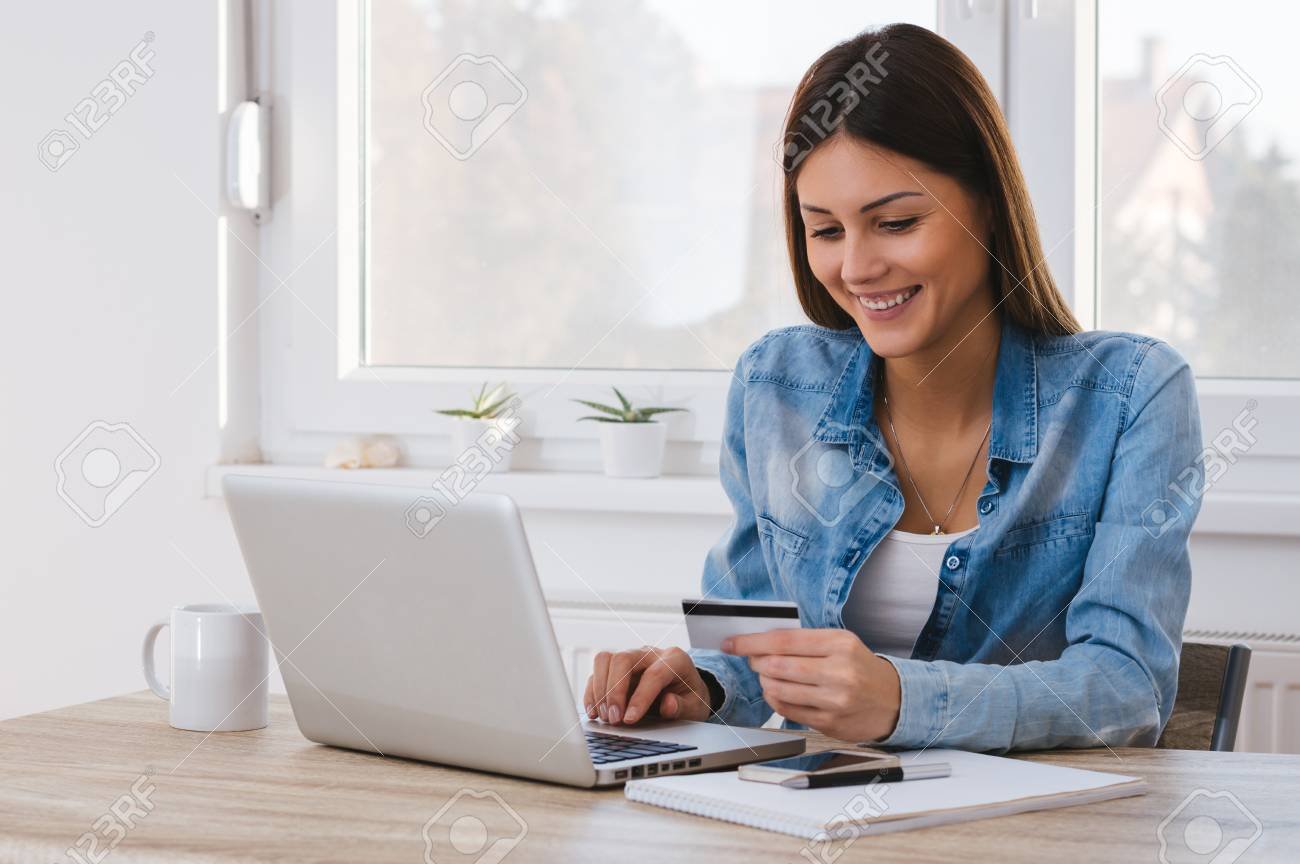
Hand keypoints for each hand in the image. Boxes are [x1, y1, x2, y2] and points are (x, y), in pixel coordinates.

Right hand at [584, 646, 712, 725]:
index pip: (653, 674)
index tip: (630, 719)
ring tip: (604, 717)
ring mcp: (632, 657)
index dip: (640, 697)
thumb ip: (682, 706)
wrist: (684, 691)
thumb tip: (668, 705)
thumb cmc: (689, 698)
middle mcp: (650, 653)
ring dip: (600, 690)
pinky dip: (592, 692)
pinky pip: (597, 672)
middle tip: (614, 719)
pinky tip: (595, 712)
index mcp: (675, 659)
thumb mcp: (695, 707)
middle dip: (615, 691)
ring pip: (605, 659)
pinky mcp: (616, 668)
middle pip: (623, 659)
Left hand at [723, 629, 900, 741]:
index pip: (784, 641)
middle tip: (753, 659)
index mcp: (840, 644)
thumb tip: (762, 641)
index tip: (733, 643)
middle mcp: (839, 672)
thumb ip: (805, 641)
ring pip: (778, 690)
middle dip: (756, 662)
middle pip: (777, 666)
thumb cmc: (861, 667)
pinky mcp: (829, 722)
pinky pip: (787, 710)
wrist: (893, 701)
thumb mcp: (840, 642)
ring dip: (765, 682)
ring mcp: (834, 700)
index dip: (752, 642)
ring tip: (770, 676)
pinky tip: (779, 692)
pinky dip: (775, 699)